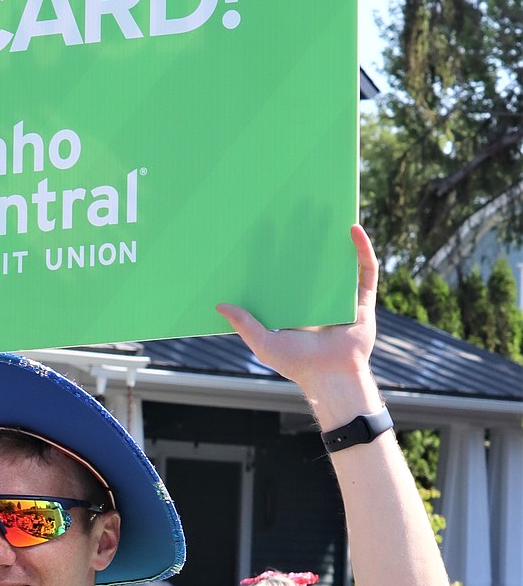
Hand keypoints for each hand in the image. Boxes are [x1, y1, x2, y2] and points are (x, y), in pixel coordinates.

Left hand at [217, 226, 381, 410]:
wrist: (331, 377)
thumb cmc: (297, 365)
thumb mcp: (263, 343)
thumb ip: (244, 324)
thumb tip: (220, 305)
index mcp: (294, 304)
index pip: (281, 271)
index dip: (272, 252)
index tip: (260, 231)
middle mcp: (317, 297)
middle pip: (309, 260)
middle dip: (301, 235)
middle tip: (291, 209)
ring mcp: (340, 296)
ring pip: (336, 259)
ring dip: (330, 235)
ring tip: (322, 210)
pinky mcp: (362, 299)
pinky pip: (365, 269)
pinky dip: (362, 248)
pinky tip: (354, 229)